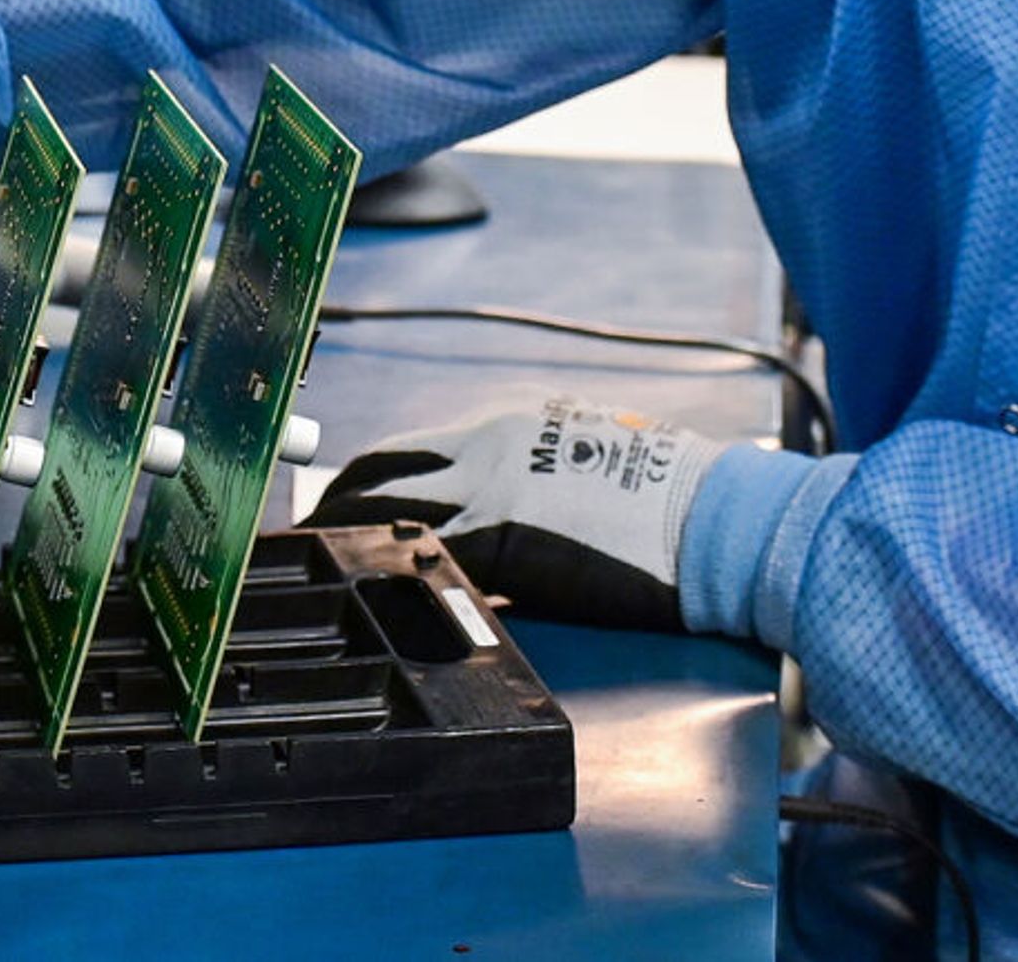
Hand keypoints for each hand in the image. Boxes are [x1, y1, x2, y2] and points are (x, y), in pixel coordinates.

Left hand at [307, 394, 733, 630]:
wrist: (711, 519)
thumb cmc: (674, 496)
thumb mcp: (592, 458)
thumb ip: (538, 474)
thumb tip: (514, 512)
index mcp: (512, 425)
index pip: (416, 445)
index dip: (373, 476)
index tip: (347, 499)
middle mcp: (488, 447)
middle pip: (382, 468)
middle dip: (336, 501)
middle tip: (306, 532)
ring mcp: (489, 493)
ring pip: (387, 509)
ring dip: (341, 538)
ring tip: (309, 565)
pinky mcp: (501, 543)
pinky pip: (425, 559)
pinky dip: (386, 574)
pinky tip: (363, 593)